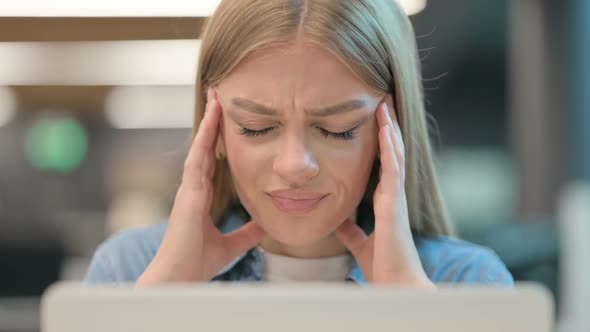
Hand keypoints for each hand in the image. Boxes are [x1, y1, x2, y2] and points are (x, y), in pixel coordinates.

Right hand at [137, 88, 264, 285]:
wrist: (179, 278)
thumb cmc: (197, 263)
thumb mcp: (231, 245)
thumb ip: (247, 233)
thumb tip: (265, 226)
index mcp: (201, 197)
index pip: (212, 161)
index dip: (218, 140)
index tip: (226, 120)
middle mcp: (193, 188)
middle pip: (205, 148)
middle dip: (213, 123)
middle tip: (220, 96)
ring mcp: (189, 188)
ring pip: (200, 146)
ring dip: (209, 122)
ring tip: (217, 96)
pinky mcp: (188, 192)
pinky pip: (197, 157)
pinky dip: (205, 136)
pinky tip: (212, 118)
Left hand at [335, 101, 434, 287]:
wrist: (395, 286)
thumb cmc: (384, 268)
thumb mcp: (360, 244)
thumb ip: (351, 232)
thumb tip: (340, 223)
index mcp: (385, 204)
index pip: (384, 166)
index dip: (382, 144)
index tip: (376, 124)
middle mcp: (393, 197)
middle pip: (391, 155)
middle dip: (387, 130)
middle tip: (382, 104)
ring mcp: (396, 198)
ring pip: (394, 156)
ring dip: (389, 130)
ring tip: (384, 106)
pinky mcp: (394, 204)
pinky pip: (393, 169)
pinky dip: (390, 147)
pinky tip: (386, 129)